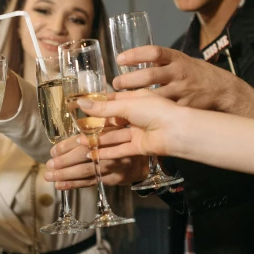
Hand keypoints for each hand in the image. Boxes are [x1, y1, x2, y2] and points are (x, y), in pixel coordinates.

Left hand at [44, 130, 146, 189]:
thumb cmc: (120, 141)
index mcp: (109, 132)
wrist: (142, 159)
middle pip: (84, 156)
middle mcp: (112, 149)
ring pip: (86, 171)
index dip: (67, 146)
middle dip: (64, 162)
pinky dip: (75, 184)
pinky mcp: (113, 178)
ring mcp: (113, 166)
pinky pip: (91, 182)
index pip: (85, 139)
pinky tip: (61, 185)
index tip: (53, 151)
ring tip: (50, 176)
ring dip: (66, 175)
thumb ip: (90, 130)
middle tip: (49, 165)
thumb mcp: (109, 128)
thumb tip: (63, 137)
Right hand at [68, 90, 182, 158]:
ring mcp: (137, 132)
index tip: (79, 107)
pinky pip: (120, 150)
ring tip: (80, 142)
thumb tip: (81, 104)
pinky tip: (93, 154)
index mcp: (135, 99)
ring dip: (98, 140)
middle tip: (77, 128)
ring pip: (114, 136)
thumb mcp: (126, 105)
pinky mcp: (139, 147)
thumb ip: (103, 108)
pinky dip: (107, 152)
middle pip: (111, 121)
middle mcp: (135, 115)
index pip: (111, 101)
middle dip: (94, 125)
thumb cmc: (155, 110)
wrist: (176, 130)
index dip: (95, 105)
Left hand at [113, 46, 253, 117]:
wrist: (223, 90)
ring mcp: (182, 91)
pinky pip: (164, 111)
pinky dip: (149, 113)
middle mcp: (179, 73)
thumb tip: (131, 62)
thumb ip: (161, 62)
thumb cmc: (197, 74)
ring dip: (135, 99)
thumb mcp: (181, 61)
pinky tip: (136, 116)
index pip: (154, 52)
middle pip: (150, 75)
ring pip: (155, 96)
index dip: (135, 55)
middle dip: (129, 80)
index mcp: (177, 58)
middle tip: (115, 84)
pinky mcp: (185, 107)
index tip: (119, 59)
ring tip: (120, 101)